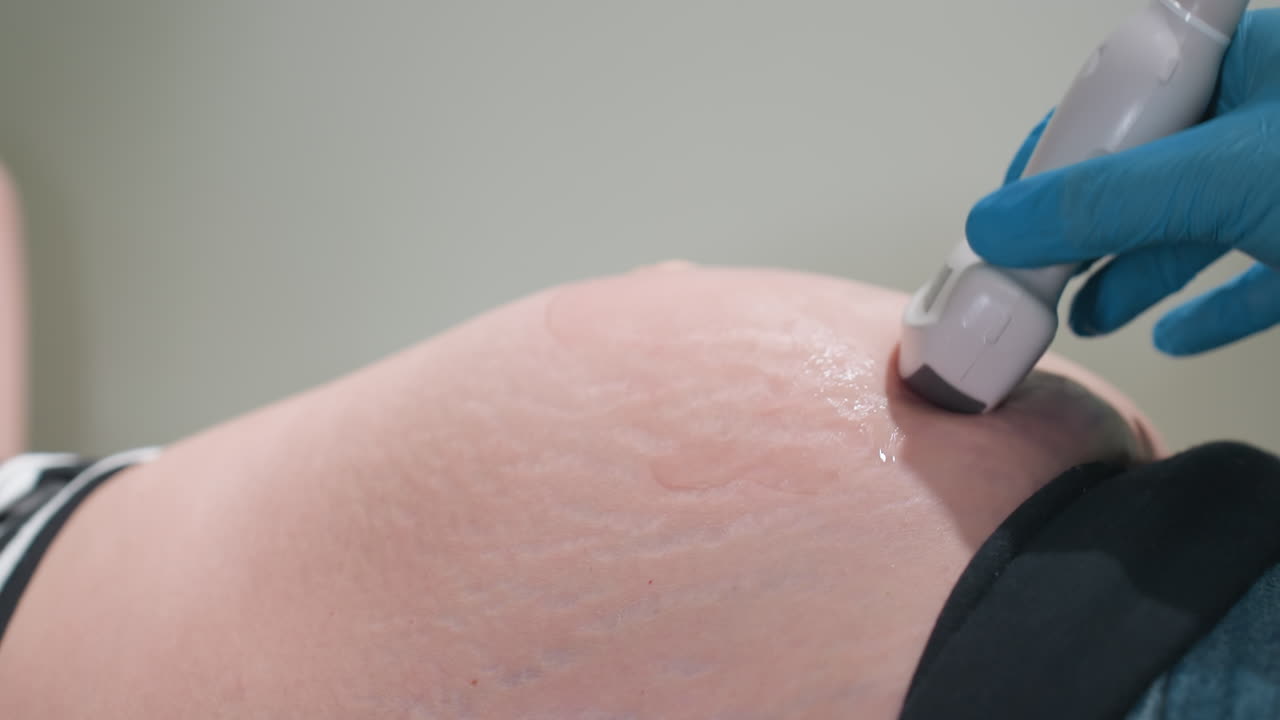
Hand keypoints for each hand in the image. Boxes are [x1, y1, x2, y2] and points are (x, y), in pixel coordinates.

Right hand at [966, 8, 1279, 355]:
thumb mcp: (1222, 176)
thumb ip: (1108, 202)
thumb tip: (1003, 223)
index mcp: (1247, 68)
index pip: (1123, 101)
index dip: (1059, 154)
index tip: (1010, 208)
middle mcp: (1264, 125)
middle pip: (1147, 177)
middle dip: (1086, 232)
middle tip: (1031, 270)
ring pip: (1193, 232)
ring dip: (1131, 279)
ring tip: (1082, 313)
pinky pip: (1251, 281)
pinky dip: (1205, 311)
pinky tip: (1175, 335)